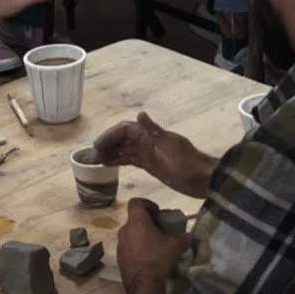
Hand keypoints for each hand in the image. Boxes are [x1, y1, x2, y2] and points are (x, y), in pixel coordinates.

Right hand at [93, 111, 216, 197]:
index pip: (125, 130)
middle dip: (107, 144)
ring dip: (111, 153)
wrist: (202, 180)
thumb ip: (153, 130)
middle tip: (92, 155)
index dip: (110, 135)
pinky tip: (108, 165)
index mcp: (150, 134)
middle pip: (122, 139)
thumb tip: (139, 114)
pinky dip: (119, 160)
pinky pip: (130, 159)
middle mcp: (147, 141)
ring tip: (96, 160)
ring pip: (124, 149)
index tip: (97, 145)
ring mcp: (148, 153)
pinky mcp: (150, 164)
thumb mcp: (169, 146)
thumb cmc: (186, 162)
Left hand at [117, 197, 189, 292]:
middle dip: (146, 222)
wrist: (143, 286)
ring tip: (154, 245)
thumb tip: (190, 236)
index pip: (136, 202)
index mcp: (136, 222)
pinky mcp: (119, 258)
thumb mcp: (175, 246)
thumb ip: (183, 238)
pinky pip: (128, 247)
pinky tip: (147, 258)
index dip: (146, 204)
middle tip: (158, 229)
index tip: (157, 212)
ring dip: (141, 236)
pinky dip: (136, 248)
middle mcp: (125, 230)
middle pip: (134, 219)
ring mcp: (120, 245)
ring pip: (130, 233)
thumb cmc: (158, 259)